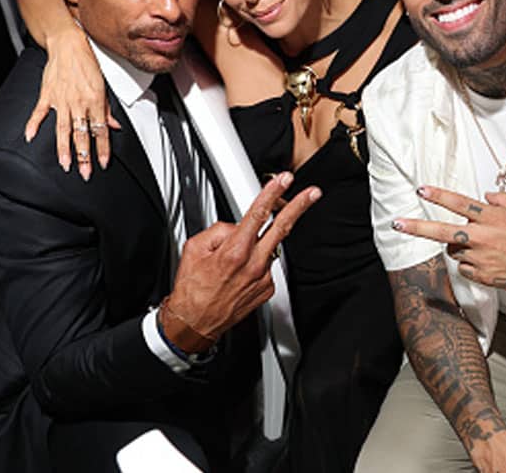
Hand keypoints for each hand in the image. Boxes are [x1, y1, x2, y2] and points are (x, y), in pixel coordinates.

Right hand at [24, 25, 117, 180]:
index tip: (103, 163)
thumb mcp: (103, 85)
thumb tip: (114, 126)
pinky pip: (39, 112)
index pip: (100, 131)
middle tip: (84, 172)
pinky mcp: (47, 94)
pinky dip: (33, 124)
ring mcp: (61, 100)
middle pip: (82, 135)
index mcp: (94, 101)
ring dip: (64, 148)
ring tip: (65, 164)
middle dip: (84, 156)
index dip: (103, 149)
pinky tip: (29, 137)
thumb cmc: (87, 62)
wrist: (68, 44)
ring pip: (63, 129)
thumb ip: (107, 109)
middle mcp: (78, 103)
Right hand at [165, 173, 321, 349]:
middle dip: (300, 207)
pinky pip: (265, 265)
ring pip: (269, 247)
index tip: (284, 181)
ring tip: (236, 257)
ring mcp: (263, 278)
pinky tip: (239, 273)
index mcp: (235, 251)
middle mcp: (253, 264)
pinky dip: (256, 262)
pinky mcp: (267, 289)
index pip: (258, 214)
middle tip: (313, 193)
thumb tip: (235, 226)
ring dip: (261, 243)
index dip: (272, 194)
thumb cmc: (192, 290)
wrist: (195, 322)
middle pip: (281, 227)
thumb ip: (218, 231)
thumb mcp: (194, 249)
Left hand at [392, 186, 505, 297]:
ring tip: (484, 246)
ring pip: (455, 250)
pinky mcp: (482, 275)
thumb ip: (503, 200)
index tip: (421, 189)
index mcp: (491, 217)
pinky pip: (466, 267)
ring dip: (461, 246)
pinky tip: (490, 261)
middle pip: (442, 231)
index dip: (438, 195)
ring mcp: (480, 258)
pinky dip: (472, 263)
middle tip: (397, 223)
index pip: (459, 203)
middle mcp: (482, 237)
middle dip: (417, 227)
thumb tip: (486, 197)